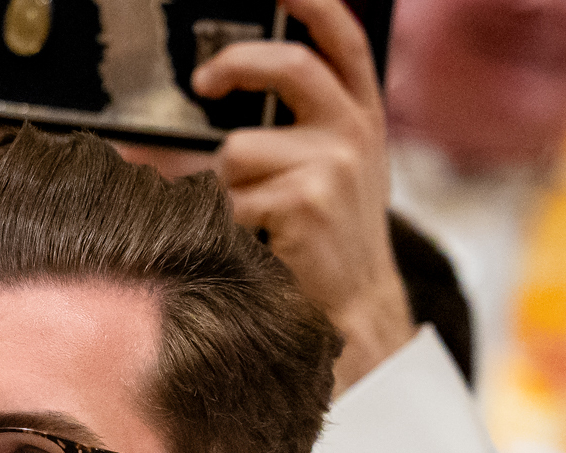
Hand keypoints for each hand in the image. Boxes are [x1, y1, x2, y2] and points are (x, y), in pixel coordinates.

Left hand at [192, 0, 413, 390]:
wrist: (357, 309)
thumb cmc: (331, 238)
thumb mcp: (337, 171)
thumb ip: (300, 126)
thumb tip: (211, 93)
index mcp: (361, 115)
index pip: (343, 39)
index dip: (314, 2)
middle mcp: (354, 133)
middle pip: (291, 66)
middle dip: (238, 64)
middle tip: (205, 80)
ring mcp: (333, 166)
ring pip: (236, 153)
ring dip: (219, 188)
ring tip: (246, 223)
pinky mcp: (303, 201)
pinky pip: (227, 199)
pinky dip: (220, 224)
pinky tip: (250, 245)